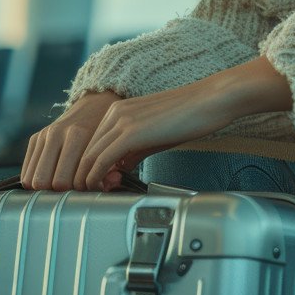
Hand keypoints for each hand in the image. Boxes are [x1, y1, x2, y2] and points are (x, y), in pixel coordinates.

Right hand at [20, 90, 122, 190]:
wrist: (96, 106)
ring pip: (32, 180)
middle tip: (75, 191)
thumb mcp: (111, 149)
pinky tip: (52, 180)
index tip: (90, 189)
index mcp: (78, 135)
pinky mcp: (35, 139)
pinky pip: (26, 173)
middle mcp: (56, 133)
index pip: (65, 181)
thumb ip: (110, 171)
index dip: (77, 192)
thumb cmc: (106, 134)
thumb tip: (103, 188)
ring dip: (46, 189)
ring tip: (63, 187)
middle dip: (61, 193)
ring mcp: (43, 135)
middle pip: (47, 182)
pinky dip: (37, 181)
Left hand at [75, 80, 239, 190]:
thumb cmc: (189, 116)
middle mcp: (115, 113)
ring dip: (89, 178)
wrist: (209, 100)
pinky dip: (98, 176)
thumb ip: (133, 151)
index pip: (91, 143)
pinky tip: (103, 186)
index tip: (95, 183)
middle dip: (85, 175)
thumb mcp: (153, 135)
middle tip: (92, 193)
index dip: (89, 167)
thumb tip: (119, 168)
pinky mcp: (130, 133)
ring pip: (90, 156)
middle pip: (85, 150)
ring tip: (96, 193)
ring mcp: (121, 121)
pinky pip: (103, 159)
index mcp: (119, 110)